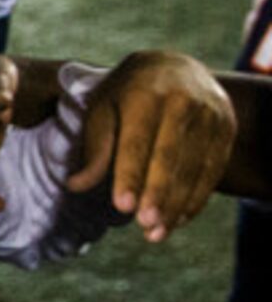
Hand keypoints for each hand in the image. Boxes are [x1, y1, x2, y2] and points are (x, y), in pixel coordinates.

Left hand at [69, 49, 234, 239]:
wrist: (177, 68)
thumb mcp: (102, 109)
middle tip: (145, 225)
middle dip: (158, 194)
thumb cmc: (128, 94)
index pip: (137, 141)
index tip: (121, 206)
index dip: (130, 175)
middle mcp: (185, 100)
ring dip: (177, 204)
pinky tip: (178, 220)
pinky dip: (196, 198)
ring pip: (194, 167)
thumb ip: (95, 147)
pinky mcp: (227, 128)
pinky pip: (213, 169)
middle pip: (171, 156)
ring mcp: (211, 114)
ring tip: (156, 233)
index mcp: (146, 93)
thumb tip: (75, 185)